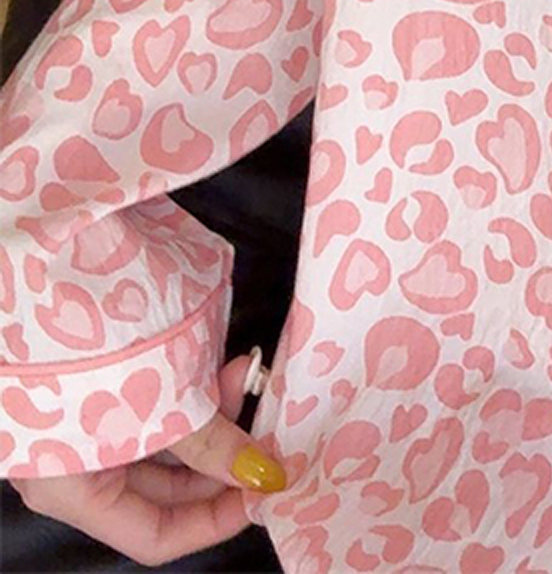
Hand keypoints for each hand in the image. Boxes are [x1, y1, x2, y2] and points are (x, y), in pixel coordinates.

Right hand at [14, 349, 285, 565]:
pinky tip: (224, 360)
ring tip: (248, 371)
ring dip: (215, 412)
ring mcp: (87, 418)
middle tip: (270, 426)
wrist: (37, 259)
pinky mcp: (103, 376)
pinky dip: (194, 386)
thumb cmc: (80, 341)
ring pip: (165, 439)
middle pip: (165, 487)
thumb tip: (259, 474)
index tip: (269, 484)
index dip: (216, 518)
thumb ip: (207, 443)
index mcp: (71, 490)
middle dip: (225, 458)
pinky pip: (156, 401)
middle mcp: (76, 465)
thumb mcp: (151, 403)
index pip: (154, 536)